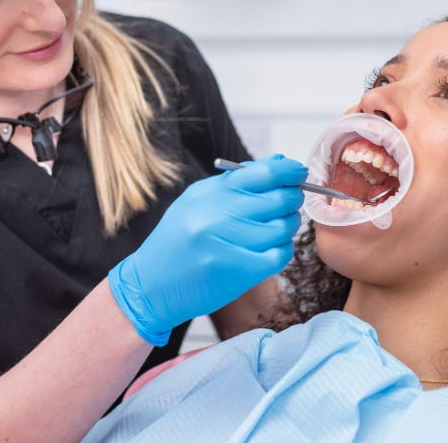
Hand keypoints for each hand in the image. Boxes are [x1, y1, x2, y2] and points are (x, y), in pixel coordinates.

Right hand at [108, 154, 307, 344]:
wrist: (149, 285)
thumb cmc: (177, 241)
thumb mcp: (197, 201)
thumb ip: (237, 181)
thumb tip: (279, 162)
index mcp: (209, 193)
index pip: (264, 173)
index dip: (290, 171)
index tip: (298, 173)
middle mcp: (217, 215)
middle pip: (280, 200)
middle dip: (292, 200)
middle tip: (289, 204)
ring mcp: (227, 245)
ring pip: (283, 228)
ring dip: (287, 227)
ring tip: (275, 229)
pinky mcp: (237, 272)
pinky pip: (279, 255)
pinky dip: (281, 251)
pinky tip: (270, 250)